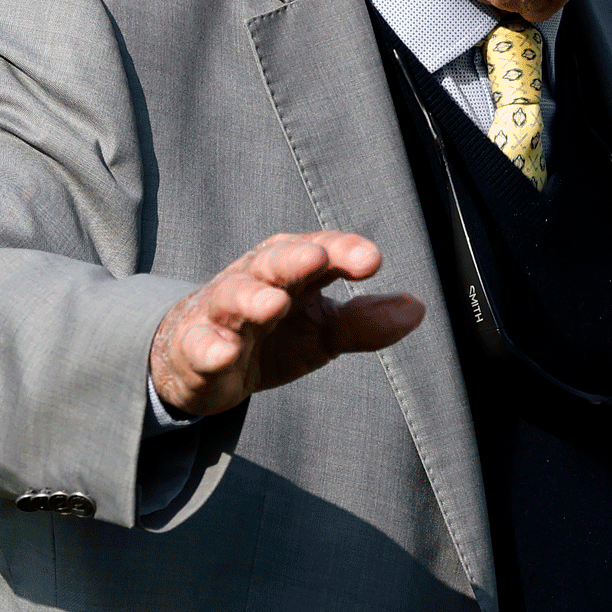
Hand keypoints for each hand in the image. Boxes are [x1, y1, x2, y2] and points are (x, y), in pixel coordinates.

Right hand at [148, 231, 425, 417]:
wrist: (202, 360)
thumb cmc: (271, 335)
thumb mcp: (322, 330)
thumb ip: (364, 322)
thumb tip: (417, 308)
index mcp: (291, 268)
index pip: (320, 251)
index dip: (343, 252)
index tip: (371, 260)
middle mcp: (255, 279)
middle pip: (273, 261)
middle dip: (293, 258)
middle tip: (315, 258)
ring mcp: (221, 312)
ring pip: (233, 296)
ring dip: (252, 297)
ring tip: (273, 303)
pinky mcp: (193, 347)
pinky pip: (199, 346)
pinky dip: (210, 348)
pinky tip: (225, 353)